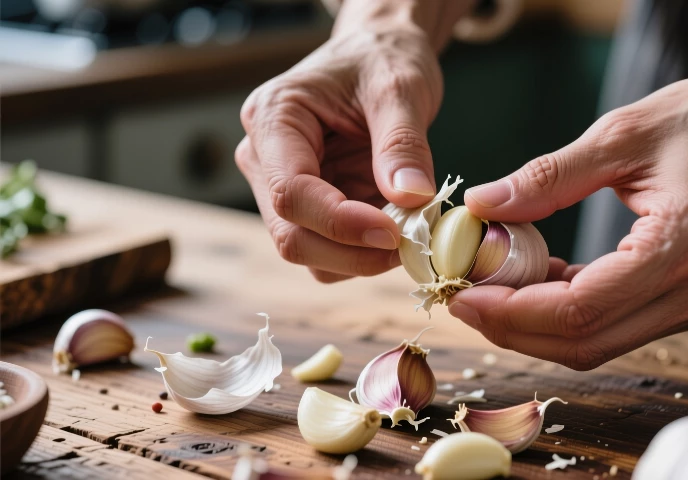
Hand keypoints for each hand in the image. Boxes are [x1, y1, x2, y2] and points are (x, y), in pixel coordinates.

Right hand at [236, 12, 443, 281]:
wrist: (377, 55)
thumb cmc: (381, 59)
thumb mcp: (400, 88)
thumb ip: (402, 143)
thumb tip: (411, 198)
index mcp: (272, 118)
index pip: (289, 192)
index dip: (340, 223)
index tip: (394, 233)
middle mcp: (264, 158)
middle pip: (290, 235)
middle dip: (351, 252)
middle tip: (410, 245)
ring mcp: (281, 188)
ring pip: (308, 252)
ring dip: (359, 258)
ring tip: (408, 230)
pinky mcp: (308, 208)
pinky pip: (328, 252)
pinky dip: (363, 254)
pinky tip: (396, 228)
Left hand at [448, 45, 687, 368]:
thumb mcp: (621, 135)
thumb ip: (547, 177)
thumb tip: (482, 205)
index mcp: (687, 246)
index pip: (582, 309)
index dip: (513, 312)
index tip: (463, 293)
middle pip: (586, 342)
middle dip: (514, 328)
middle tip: (464, 299)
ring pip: (599, 343)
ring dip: (537, 326)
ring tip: (490, 289)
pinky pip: (616, 325)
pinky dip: (567, 314)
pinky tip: (534, 282)